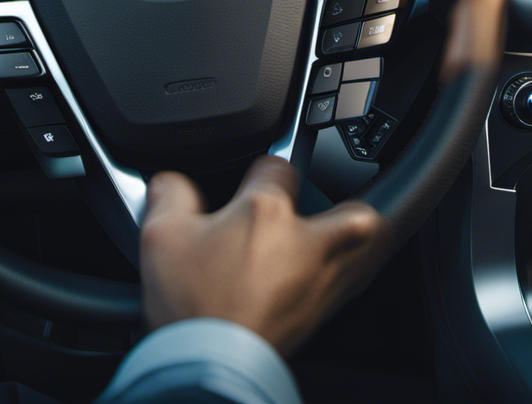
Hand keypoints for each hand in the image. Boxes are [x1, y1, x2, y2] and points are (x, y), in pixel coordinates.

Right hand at [140, 155, 389, 355]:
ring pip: (368, 250)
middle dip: (353, 204)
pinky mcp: (321, 317)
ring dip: (361, 239)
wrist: (208, 365)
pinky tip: (325, 275)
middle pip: (358, 211)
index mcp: (265, 212)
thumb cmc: (192, 303)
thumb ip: (170, 194)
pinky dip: (346, 273)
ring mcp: (319, 282)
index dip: (265, 167)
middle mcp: (304, 243)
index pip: (279, 166)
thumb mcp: (162, 234)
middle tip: (334, 203)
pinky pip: (351, 284)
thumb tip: (170, 182)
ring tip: (348, 233)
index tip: (253, 177)